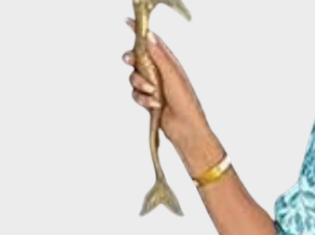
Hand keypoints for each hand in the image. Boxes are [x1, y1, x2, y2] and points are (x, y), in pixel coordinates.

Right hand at [122, 20, 210, 152]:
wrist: (187, 131)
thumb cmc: (187, 105)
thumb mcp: (173, 76)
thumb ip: (159, 56)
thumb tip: (148, 36)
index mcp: (169, 63)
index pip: (153, 43)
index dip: (140, 33)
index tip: (127, 24)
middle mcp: (160, 73)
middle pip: (138, 58)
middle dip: (132, 60)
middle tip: (130, 61)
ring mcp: (154, 87)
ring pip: (134, 77)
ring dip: (140, 85)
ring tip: (153, 93)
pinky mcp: (149, 100)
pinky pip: (136, 94)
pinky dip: (142, 99)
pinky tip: (154, 104)